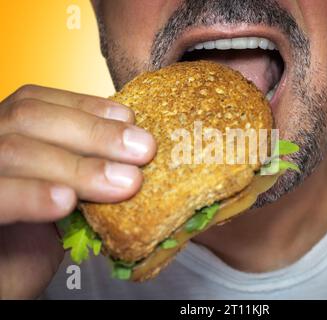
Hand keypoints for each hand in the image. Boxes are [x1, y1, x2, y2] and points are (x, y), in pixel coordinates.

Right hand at [0, 85, 155, 298]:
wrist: (2, 282)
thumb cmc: (33, 236)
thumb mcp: (65, 191)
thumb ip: (85, 166)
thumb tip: (136, 146)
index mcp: (5, 134)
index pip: (39, 103)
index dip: (86, 107)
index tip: (130, 119)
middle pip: (29, 119)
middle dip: (95, 133)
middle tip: (143, 151)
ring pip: (15, 152)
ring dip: (79, 167)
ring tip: (125, 183)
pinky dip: (31, 195)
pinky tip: (66, 201)